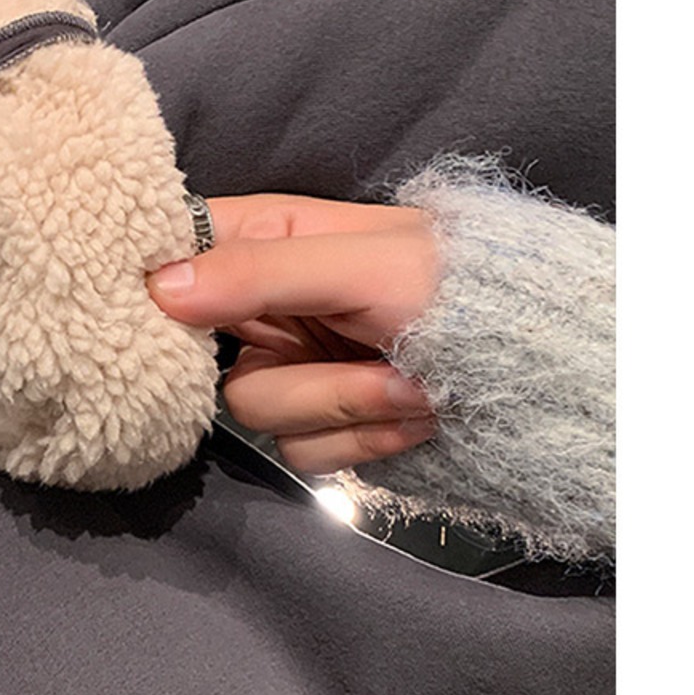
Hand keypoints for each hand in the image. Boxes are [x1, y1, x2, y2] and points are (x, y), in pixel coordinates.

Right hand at [148, 193, 440, 473]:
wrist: (534, 365)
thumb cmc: (457, 287)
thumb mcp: (362, 265)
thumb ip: (260, 271)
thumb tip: (159, 287)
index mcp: (266, 241)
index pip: (173, 256)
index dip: (159, 289)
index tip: (177, 318)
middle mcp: (265, 308)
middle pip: (210, 364)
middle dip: (307, 376)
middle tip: (375, 358)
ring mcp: (290, 370)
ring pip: (260, 417)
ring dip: (348, 409)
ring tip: (414, 385)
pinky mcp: (317, 424)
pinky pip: (303, 453)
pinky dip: (365, 441)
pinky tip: (415, 414)